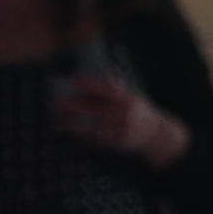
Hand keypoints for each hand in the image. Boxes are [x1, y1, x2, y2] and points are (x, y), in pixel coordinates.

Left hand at [53, 73, 182, 163]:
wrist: (157, 135)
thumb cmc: (140, 112)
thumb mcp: (132, 96)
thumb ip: (117, 87)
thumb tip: (106, 71)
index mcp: (127, 98)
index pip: (105, 88)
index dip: (88, 83)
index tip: (72, 80)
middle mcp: (124, 113)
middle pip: (92, 108)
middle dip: (71, 106)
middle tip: (55, 104)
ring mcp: (120, 129)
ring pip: (90, 127)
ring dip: (71, 125)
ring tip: (58, 122)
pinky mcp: (117, 143)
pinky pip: (96, 140)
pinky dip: (82, 137)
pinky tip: (71, 134)